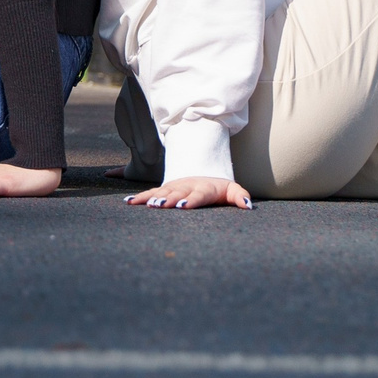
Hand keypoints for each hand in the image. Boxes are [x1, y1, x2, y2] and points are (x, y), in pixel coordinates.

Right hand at [124, 176, 252, 209]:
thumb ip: (240, 196)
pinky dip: (140, 197)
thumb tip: (249, 206)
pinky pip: (151, 193)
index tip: (183, 207)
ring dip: (151, 198)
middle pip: (176, 193)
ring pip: (161, 192)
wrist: (204, 171)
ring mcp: (174, 187)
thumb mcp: (232, 190)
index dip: (192, 201)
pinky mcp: (165, 189)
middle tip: (158, 206)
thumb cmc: (219, 187)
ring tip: (140, 204)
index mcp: (204, 188)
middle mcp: (186, 186)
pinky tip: (128, 202)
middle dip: (168, 199)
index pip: (198, 195)